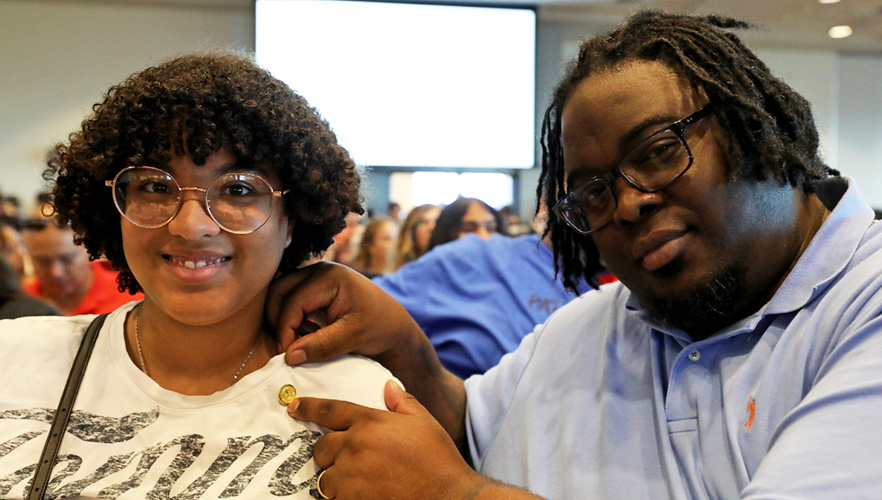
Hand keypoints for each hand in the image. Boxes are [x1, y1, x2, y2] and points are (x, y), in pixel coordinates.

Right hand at [267, 262, 469, 452]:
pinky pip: (290, 301)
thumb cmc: (380, 328)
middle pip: (279, 292)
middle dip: (278, 321)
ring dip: (283, 320)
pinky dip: (290, 319)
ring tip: (296, 343)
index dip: (285, 329)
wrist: (395, 327)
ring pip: (281, 296)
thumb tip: (288, 356)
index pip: (293, 301)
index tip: (286, 355)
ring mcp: (316, 277)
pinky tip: (304, 337)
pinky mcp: (315, 289)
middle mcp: (320, 270)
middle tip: (286, 349)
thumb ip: (322, 345)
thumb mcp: (353, 337)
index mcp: (330, 275)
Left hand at [289, 381, 498, 499]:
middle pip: (321, 447)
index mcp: (370, 421)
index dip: (309, 407)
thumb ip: (402, 402)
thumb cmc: (438, 459)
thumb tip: (388, 386)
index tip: (293, 406)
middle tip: (342, 460)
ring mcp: (350, 475)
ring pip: (325, 477)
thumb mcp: (424, 422)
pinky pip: (334, 499)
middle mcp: (355, 445)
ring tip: (355, 483)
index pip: (330, 410)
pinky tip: (360, 496)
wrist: (447, 496)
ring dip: (335, 480)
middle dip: (327, 453)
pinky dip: (343, 498)